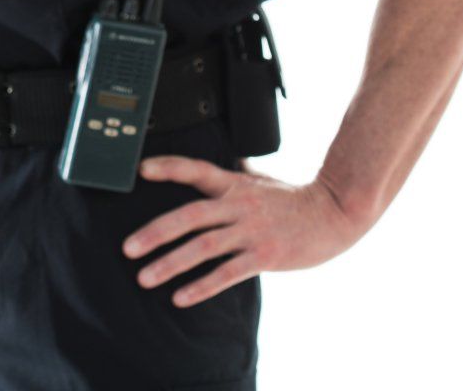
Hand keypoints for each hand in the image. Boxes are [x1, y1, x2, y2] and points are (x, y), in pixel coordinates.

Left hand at [122, 156, 369, 306]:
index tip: (140, 170)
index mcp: (234, 185)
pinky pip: (228, 273)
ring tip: (144, 277)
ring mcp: (251, 231)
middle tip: (127, 248)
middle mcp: (238, 205)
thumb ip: (235, 176)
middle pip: (190, 216)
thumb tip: (220, 164)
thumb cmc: (294, 199)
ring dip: (170, 263)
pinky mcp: (265, 255)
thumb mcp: (261, 181)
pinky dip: (202, 286)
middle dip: (155, 232)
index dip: (169, 168)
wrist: (335, 214)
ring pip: (203, 247)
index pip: (196, 170)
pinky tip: (181, 298)